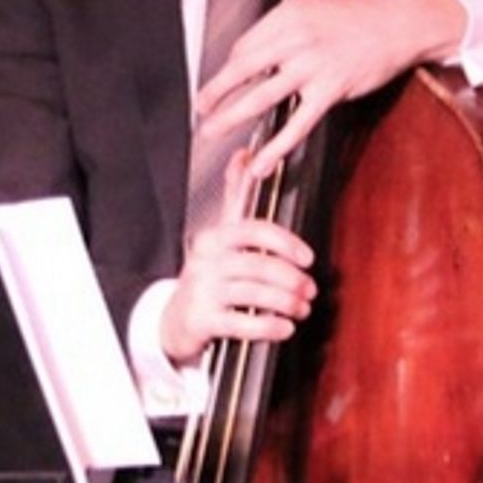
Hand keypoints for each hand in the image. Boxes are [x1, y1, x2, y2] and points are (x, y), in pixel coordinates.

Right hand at [161, 189, 315, 366]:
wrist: (172, 320)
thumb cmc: (206, 276)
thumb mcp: (219, 236)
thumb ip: (235, 197)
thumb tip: (244, 154)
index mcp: (213, 238)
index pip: (254, 231)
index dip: (285, 243)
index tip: (308, 258)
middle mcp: (205, 261)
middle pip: (259, 265)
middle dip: (292, 279)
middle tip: (310, 290)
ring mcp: (201, 291)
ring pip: (254, 294)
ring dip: (286, 303)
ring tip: (301, 309)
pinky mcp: (202, 321)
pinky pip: (243, 324)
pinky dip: (269, 327)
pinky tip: (284, 328)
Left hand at [195, 0, 466, 178]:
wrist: (399, 23)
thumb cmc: (358, 17)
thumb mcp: (312, 10)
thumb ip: (283, 31)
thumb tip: (253, 55)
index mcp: (287, 16)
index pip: (244, 46)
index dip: (229, 68)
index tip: (221, 83)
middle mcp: (295, 38)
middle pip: (242, 69)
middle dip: (216, 91)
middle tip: (200, 107)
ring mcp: (313, 65)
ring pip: (262, 96)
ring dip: (232, 116)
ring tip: (213, 130)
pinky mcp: (331, 90)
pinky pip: (297, 123)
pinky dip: (276, 147)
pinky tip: (262, 161)